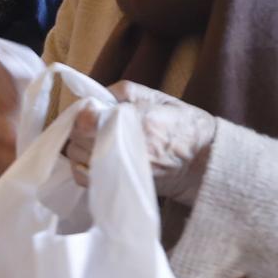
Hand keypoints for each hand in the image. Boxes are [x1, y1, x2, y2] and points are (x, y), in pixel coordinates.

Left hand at [65, 82, 216, 199]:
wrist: (200, 160)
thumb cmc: (179, 123)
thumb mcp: (154, 95)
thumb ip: (118, 92)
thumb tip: (89, 100)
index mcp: (136, 119)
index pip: (86, 120)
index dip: (82, 114)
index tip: (89, 111)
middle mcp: (127, 146)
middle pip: (77, 138)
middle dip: (80, 129)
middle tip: (93, 126)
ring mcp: (122, 169)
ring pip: (77, 157)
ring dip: (80, 148)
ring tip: (97, 142)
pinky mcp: (119, 185)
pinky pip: (83, 178)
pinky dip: (83, 167)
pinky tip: (97, 158)